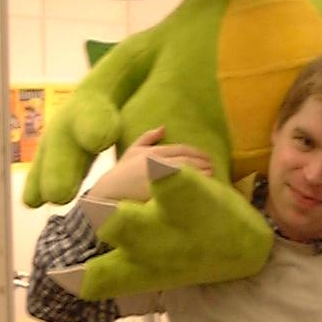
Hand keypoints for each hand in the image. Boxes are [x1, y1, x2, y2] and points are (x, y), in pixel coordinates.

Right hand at [87, 126, 212, 202]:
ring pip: (185, 173)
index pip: (182, 149)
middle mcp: (156, 163)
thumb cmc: (122, 173)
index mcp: (153, 152)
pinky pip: (179, 188)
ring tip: (211, 175)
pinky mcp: (157, 193)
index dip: (197, 153)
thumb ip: (148, 138)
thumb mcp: (132, 151)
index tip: (208, 157)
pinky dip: (191, 186)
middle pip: (187, 160)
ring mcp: (157, 179)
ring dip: (201, 174)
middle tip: (213, 166)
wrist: (108, 194)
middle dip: (202, 163)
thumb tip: (163, 127)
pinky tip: (200, 189)